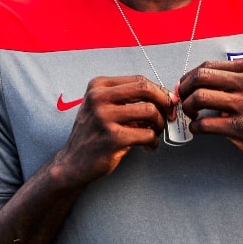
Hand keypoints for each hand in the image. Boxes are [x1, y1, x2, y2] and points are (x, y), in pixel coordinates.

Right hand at [54, 75, 175, 186]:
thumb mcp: (103, 108)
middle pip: (145, 89)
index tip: (167, 102)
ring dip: (160, 124)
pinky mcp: (112, 138)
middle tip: (169, 115)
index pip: (139, 80)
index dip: (159, 91)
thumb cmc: (94, 134)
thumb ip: (128, 100)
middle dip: (164, 102)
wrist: (73, 163)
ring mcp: (104, 117)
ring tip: (155, 133)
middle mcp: (98, 98)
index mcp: (98, 86)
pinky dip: (153, 141)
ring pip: (150, 111)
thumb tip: (165, 97)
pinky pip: (147, 134)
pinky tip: (148, 146)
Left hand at [178, 60, 242, 167]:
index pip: (207, 66)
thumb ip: (229, 79)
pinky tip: (198, 128)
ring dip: (188, 107)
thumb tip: (192, 82)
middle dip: (184, 89)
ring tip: (191, 114)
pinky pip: (205, 123)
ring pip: (200, 98)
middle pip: (200, 77)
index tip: (183, 86)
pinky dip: (195, 126)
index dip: (189, 77)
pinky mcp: (241, 127)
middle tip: (182, 99)